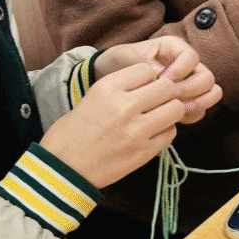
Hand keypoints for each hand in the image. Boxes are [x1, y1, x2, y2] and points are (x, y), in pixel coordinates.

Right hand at [42, 63, 188, 188]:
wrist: (62, 169)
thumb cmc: (71, 132)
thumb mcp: (92, 97)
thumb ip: (121, 87)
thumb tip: (152, 80)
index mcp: (107, 88)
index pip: (146, 69)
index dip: (148, 77)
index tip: (144, 86)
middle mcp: (124, 106)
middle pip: (167, 87)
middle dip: (166, 92)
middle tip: (158, 100)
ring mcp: (136, 131)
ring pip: (175, 109)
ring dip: (170, 110)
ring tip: (158, 116)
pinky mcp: (144, 152)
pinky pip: (170, 133)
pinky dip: (165, 130)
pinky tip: (153, 133)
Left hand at [95, 35, 221, 123]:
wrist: (113, 76)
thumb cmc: (122, 62)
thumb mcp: (130, 58)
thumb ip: (146, 64)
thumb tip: (161, 77)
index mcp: (176, 48)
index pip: (192, 57)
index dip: (181, 70)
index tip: (164, 78)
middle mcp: (188, 65)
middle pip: (207, 78)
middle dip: (191, 90)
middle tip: (171, 97)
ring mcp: (190, 83)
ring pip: (211, 94)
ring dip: (197, 104)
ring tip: (175, 109)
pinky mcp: (187, 101)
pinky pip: (200, 110)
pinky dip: (191, 115)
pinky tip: (173, 118)